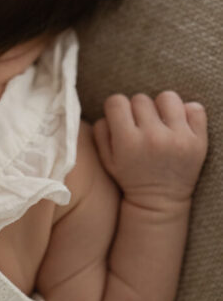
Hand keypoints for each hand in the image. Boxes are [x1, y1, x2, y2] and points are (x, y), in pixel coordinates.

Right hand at [92, 91, 207, 209]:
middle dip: (138, 110)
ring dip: (162, 107)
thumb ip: (101, 130)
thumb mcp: (106, 159)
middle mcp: (153, 137)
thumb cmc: (130, 177)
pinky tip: (179, 125)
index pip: (116, 101)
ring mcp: (178, 139)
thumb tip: (111, 108)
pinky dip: (188, 113)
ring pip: (167, 97)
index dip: (117, 108)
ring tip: (161, 122)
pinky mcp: (198, 142)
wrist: (160, 203)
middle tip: (141, 125)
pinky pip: (195, 108)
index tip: (121, 118)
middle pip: (141, 99)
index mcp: (127, 141)